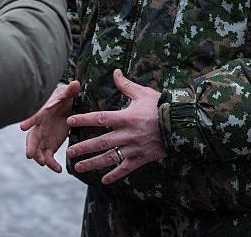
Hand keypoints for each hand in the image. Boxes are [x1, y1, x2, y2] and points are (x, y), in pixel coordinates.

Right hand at [20, 80, 80, 172]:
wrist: (63, 107)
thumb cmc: (63, 98)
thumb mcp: (67, 94)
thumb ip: (71, 91)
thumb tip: (76, 83)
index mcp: (42, 113)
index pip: (34, 116)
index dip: (29, 121)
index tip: (22, 127)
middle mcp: (39, 127)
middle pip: (32, 137)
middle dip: (30, 146)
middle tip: (29, 155)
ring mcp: (43, 138)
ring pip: (37, 149)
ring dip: (39, 157)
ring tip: (45, 163)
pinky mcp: (49, 146)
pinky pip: (48, 157)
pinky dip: (52, 164)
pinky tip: (59, 170)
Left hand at [65, 69, 166, 184]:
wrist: (182, 123)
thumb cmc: (161, 106)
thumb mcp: (143, 93)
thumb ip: (126, 85)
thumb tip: (115, 72)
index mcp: (127, 117)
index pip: (100, 118)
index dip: (84, 119)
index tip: (70, 121)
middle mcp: (128, 134)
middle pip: (101, 142)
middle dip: (83, 147)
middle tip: (68, 151)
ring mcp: (135, 148)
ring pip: (110, 158)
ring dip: (93, 163)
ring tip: (78, 167)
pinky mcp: (142, 157)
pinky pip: (126, 168)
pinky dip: (115, 174)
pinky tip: (103, 180)